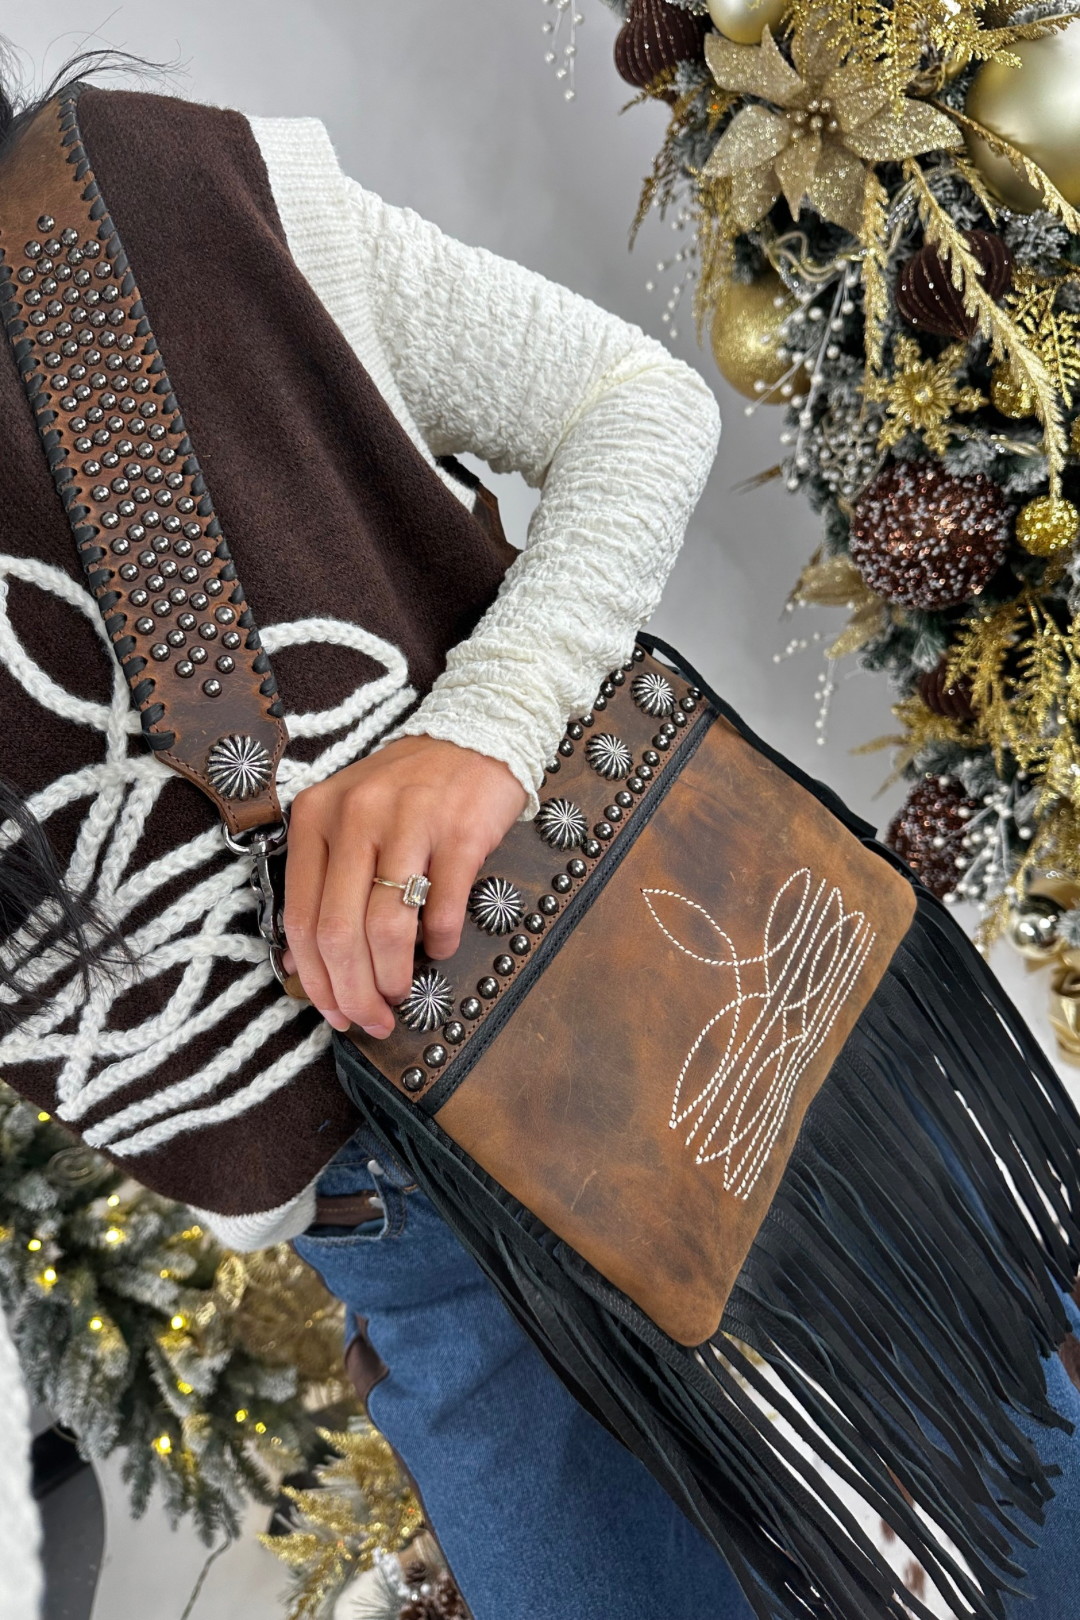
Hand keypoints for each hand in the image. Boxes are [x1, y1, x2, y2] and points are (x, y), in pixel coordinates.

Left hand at [281, 736, 527, 1035]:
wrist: (476, 735)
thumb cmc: (408, 790)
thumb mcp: (349, 819)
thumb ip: (323, 881)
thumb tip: (303, 963)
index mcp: (315, 816)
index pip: (300, 918)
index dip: (315, 980)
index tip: (334, 1012)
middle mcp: (355, 815)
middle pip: (339, 932)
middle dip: (354, 992)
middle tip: (372, 1019)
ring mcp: (408, 821)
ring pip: (386, 928)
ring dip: (393, 977)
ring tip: (400, 994)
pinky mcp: (459, 832)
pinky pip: (442, 910)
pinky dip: (439, 944)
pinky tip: (438, 949)